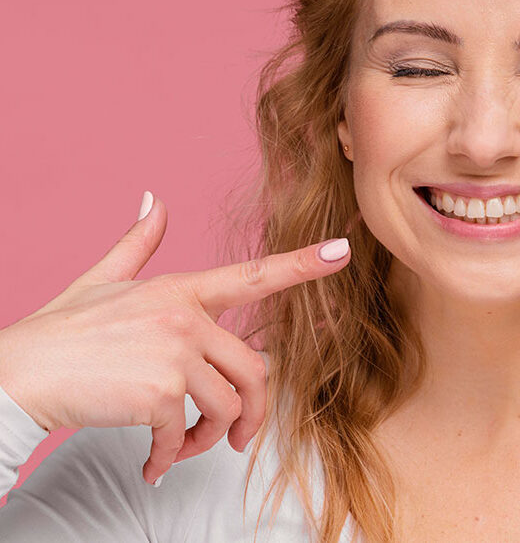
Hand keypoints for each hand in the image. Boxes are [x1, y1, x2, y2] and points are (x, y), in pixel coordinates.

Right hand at [0, 192, 350, 484]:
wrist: (16, 376)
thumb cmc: (60, 332)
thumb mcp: (102, 279)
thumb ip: (138, 242)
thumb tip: (155, 199)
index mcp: (179, 289)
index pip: (254, 275)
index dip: (303, 265)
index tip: (343, 252)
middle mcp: (185, 316)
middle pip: (253, 370)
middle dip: (252, 413)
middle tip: (235, 438)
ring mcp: (174, 352)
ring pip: (229, 406)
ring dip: (211, 439)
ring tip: (185, 448)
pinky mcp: (159, 392)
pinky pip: (188, 433)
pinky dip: (173, 457)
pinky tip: (153, 465)